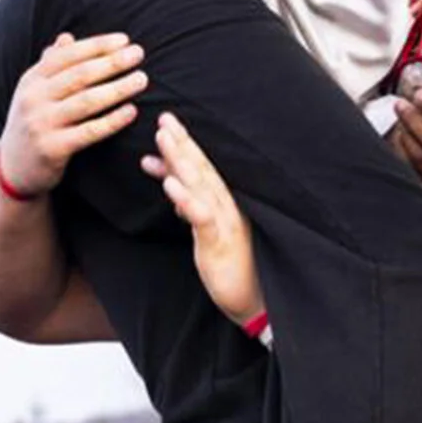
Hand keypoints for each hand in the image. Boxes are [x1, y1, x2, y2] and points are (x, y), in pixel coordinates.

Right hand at [0, 32, 147, 197]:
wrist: (13, 170)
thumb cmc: (31, 125)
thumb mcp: (33, 94)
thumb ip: (49, 66)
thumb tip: (66, 37)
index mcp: (31, 80)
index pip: (67, 54)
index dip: (97, 45)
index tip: (124, 40)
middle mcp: (33, 99)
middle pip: (80, 75)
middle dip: (112, 62)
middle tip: (138, 54)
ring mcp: (41, 124)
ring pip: (86, 101)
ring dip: (117, 88)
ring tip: (141, 79)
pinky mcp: (52, 149)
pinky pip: (89, 131)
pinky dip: (112, 120)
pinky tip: (131, 111)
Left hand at [139, 112, 261, 326]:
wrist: (258, 303)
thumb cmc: (233, 267)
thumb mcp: (206, 231)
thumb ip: (188, 204)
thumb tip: (169, 179)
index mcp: (226, 204)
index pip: (203, 169)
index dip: (185, 146)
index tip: (165, 126)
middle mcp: (228, 208)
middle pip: (203, 168)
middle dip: (182, 143)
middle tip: (163, 118)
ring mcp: (226, 223)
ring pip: (202, 185)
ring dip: (182, 160)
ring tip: (163, 138)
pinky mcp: (220, 243)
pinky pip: (202, 218)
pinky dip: (186, 199)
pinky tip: (170, 184)